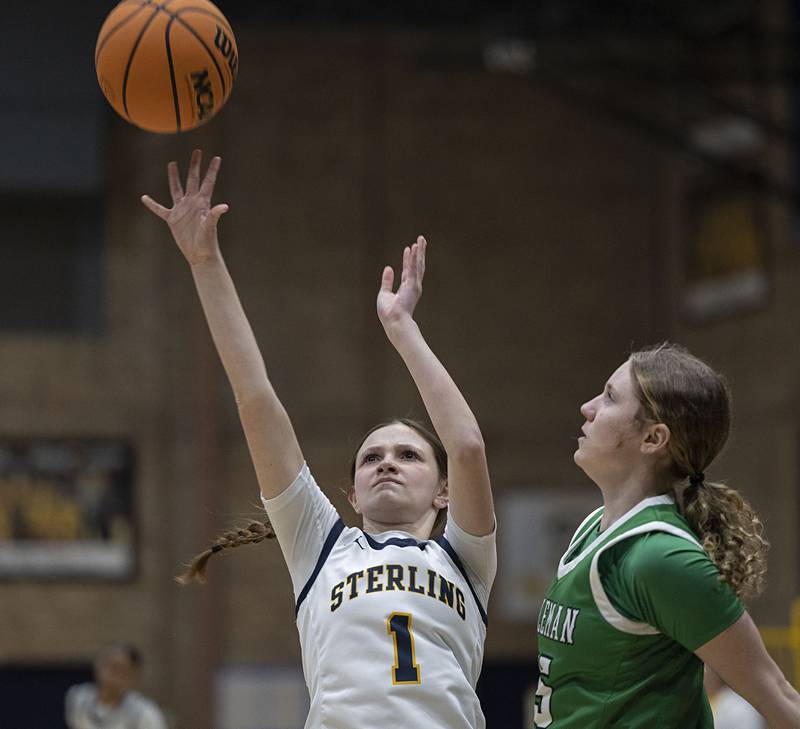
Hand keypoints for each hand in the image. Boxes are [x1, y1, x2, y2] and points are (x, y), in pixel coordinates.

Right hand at [141, 149, 228, 265]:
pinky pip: (160, 209)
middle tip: (197, 151)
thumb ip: (215, 215)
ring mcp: (182, 210)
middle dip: (194, 165)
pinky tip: (144, 197)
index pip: (208, 182)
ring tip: (172, 163)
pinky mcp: (173, 219)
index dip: (212, 170)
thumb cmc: (208, 241)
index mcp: (203, 203)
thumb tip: (225, 206)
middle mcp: (192, 203)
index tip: (217, 157)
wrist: (200, 254)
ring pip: (176, 189)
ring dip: (174, 177)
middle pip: (193, 179)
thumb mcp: (210, 227)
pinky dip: (152, 204)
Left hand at [377, 235, 426, 328]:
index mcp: (406, 289)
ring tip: (421, 239)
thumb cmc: (389, 313)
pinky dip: (414, 257)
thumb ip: (387, 281)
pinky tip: (414, 248)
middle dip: (419, 253)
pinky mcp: (412, 284)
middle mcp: (412, 286)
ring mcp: (414, 285)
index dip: (408, 260)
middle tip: (421, 240)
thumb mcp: (384, 294)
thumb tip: (388, 267)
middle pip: (417, 265)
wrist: (394, 321)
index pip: (408, 271)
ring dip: (419, 251)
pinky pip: (414, 268)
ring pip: (418, 264)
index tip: (408, 249)